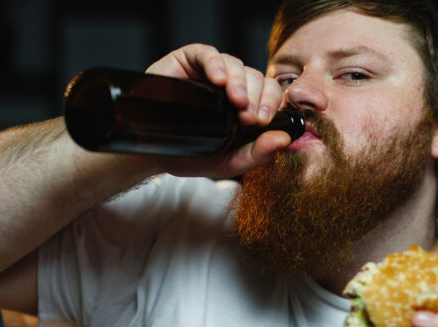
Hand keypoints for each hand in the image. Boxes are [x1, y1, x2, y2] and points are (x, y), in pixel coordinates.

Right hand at [145, 44, 289, 177]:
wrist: (153, 153)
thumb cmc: (190, 156)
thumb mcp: (228, 162)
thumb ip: (258, 154)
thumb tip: (284, 140)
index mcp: (244, 106)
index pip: (269, 94)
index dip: (270, 103)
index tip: (260, 121)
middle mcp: (230, 87)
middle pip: (256, 77)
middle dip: (257, 96)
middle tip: (248, 116)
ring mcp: (210, 73)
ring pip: (236, 64)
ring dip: (239, 82)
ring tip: (235, 101)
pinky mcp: (189, 61)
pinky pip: (208, 53)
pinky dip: (216, 64)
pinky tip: (217, 80)